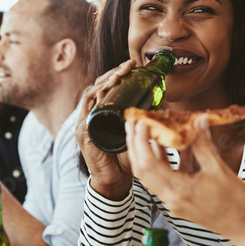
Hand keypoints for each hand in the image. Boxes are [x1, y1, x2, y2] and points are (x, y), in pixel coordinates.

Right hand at [74, 59, 136, 199]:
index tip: (132, 65)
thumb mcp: (136, 133)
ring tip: (119, 75)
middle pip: (96, 86)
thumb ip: (144, 120)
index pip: (105, 87)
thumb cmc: (124, 158)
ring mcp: (84, 124)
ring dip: (105, 82)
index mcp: (100, 113)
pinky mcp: (83, 134)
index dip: (116, 73)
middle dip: (112, 73)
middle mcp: (89, 115)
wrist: (115, 180)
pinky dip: (96, 100)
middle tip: (128, 66)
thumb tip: (160, 104)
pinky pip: (87, 112)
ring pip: (90, 95)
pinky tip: (106, 92)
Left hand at [125, 115, 244, 241]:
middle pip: (142, 170)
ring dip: (147, 153)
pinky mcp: (180, 201)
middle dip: (135, 145)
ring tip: (145, 130)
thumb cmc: (238, 203)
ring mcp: (174, 202)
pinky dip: (164, 162)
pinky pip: (166, 179)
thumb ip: (203, 144)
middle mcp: (171, 199)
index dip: (141, 141)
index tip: (142, 122)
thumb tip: (198, 121)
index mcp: (179, 192)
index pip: (148, 165)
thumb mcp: (219, 168)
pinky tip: (168, 146)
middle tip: (133, 123)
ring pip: (152, 174)